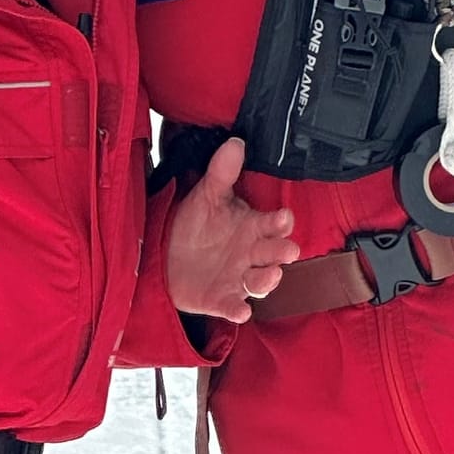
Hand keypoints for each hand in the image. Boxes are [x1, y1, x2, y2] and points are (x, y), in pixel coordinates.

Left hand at [165, 137, 298, 321]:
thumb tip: (235, 143)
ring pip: (261, 282)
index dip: (281, 221)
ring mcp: (238, 278)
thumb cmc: (196, 223)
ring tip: (270, 275)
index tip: (282, 217)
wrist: (165, 254)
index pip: (275, 224)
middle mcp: (251, 254)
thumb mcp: (207, 195)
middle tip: (288, 250)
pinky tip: (241, 311)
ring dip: (268, 280)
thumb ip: (222, 171)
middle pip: (275, 254)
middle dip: (283, 252)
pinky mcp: (222, 299)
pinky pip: (233, 306)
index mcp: (252, 227)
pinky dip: (238, 310)